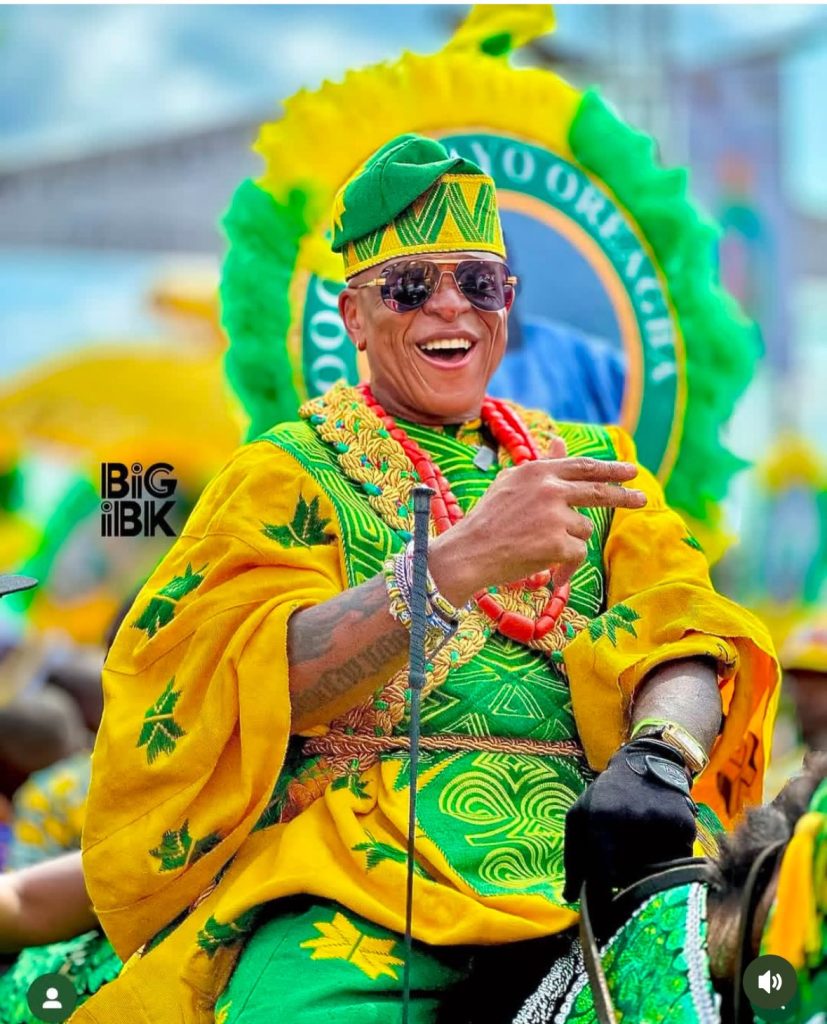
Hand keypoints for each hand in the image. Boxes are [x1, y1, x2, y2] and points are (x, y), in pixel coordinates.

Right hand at [429, 437, 645, 604]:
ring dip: (570, 540)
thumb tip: (560, 440)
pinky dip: (566, 563)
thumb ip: (542, 465)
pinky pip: (578, 552)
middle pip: (598, 491)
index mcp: (537, 472)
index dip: (610, 469)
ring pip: (584, 527)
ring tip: (540, 547)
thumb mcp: (512, 484)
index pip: (583, 467)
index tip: (630, 471)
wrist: (468, 553)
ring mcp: (554, 515)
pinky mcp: (556, 542)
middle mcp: (548, 488)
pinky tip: (546, 567)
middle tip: (642, 498)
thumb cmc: (488, 521)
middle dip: (623, 495)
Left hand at [562, 737, 697, 902]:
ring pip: (653, 871)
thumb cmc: (605, 795)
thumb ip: (573, 858)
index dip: (604, 899)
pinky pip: (674, 860)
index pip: (603, 877)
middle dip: (623, 877)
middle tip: (621, 859)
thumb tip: (570, 897)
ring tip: (639, 841)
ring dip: (645, 867)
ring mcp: (659, 823)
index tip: (605, 913)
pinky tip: (657, 835)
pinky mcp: (683, 824)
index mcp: (600, 821)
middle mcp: (631, 821)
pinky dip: (666, 857)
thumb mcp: (578, 816)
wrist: (646, 761)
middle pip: (630, 878)